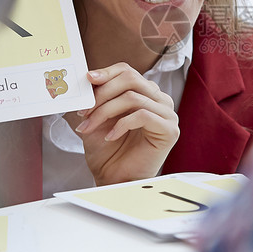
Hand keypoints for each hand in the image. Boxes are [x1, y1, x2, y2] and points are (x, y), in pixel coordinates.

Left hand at [69, 63, 179, 185]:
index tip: (88, 79)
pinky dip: (121, 124)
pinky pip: (142, 115)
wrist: (114, 180)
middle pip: (131, 79)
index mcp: (146, 93)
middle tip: (84, 109)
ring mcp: (167, 114)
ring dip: (105, 111)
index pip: (127, 71)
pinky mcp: (169, 130)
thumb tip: (87, 78)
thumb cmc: (108, 151)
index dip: (107, 73)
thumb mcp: (98, 117)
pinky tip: (109, 136)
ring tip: (89, 126)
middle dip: (102, 93)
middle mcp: (159, 100)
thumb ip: (97, 97)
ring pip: (133, 97)